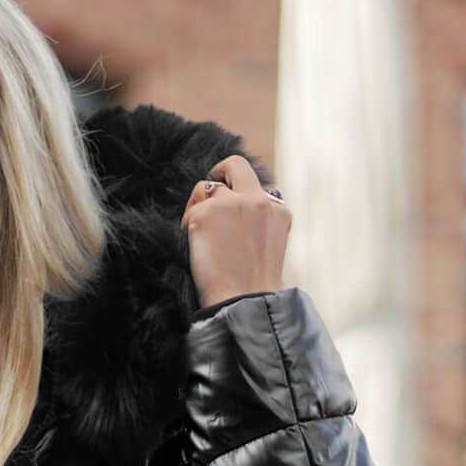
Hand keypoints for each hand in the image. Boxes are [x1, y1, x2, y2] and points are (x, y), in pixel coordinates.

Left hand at [181, 154, 290, 306]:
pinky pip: (191, 209)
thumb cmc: (255, 286)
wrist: (244, 302)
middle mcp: (256, 199)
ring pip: (207, 187)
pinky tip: (193, 245)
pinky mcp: (205, 214)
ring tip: (197, 231)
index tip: (231, 197)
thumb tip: (241, 208)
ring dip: (200, 205)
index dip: (241, 189)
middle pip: (235, 164)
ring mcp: (230, 203)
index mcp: (277, 210)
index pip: (257, 186)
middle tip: (208, 191)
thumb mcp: (270, 247)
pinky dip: (188, 224)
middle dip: (221, 170)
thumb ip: (260, 222)